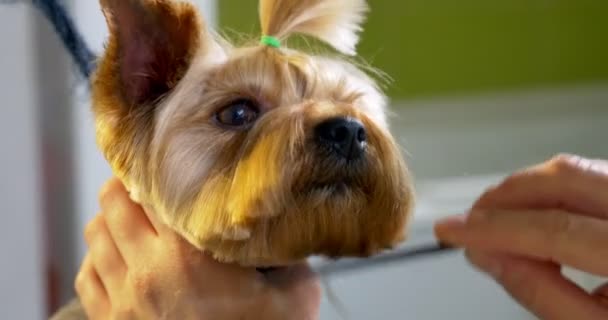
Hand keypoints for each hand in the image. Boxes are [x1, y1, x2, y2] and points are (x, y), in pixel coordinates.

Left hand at [75, 178, 320, 319]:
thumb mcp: (295, 296)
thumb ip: (289, 252)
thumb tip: (285, 220)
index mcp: (190, 258)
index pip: (153, 190)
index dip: (157, 168)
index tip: (166, 160)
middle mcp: (148, 273)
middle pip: (113, 204)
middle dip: (129, 186)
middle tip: (149, 183)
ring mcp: (124, 301)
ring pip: (95, 234)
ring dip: (111, 218)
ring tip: (133, 214)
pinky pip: (87, 275)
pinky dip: (98, 257)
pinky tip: (119, 256)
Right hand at [435, 154, 607, 319]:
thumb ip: (538, 291)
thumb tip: (486, 254)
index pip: (555, 229)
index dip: (494, 228)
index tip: (454, 230)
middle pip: (565, 179)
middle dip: (505, 195)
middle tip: (470, 218)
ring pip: (576, 170)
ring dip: (524, 190)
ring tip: (494, 217)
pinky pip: (589, 175)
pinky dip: (550, 191)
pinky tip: (531, 213)